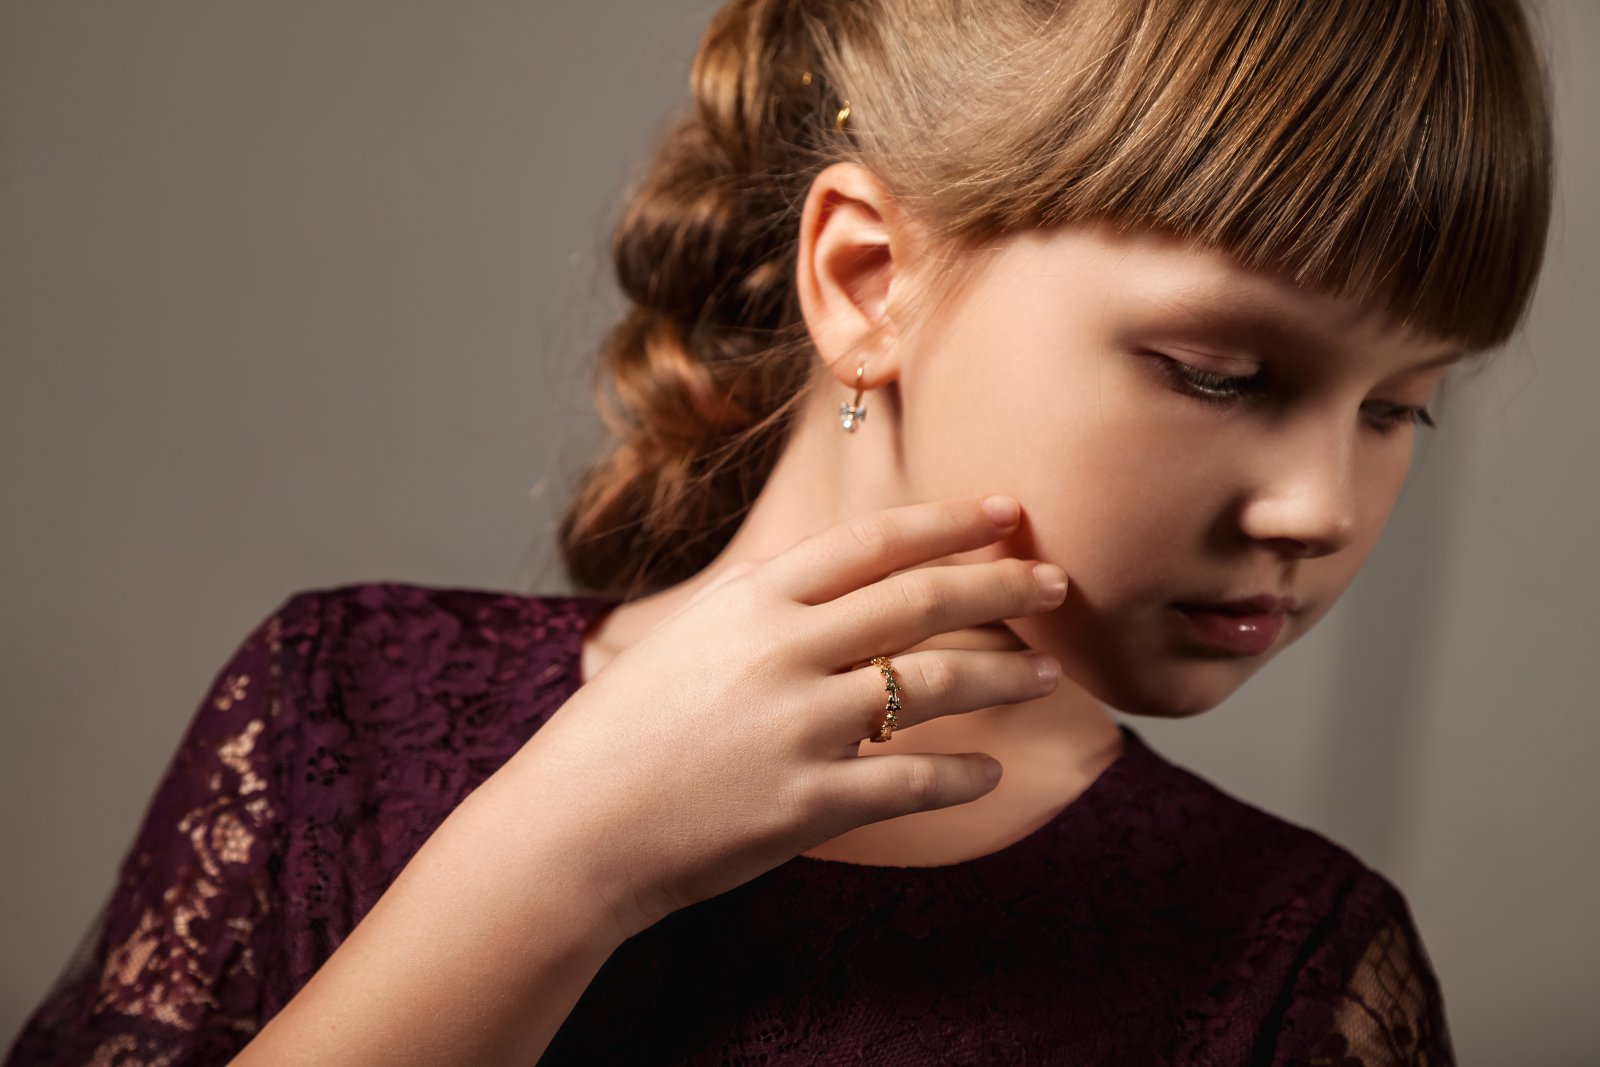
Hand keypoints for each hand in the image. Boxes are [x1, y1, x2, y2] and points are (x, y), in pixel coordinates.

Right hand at [502, 494, 1067, 939]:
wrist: (569, 831)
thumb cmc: (619, 736)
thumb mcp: (686, 642)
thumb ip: (763, 614)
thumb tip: (838, 599)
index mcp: (752, 600)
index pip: (874, 542)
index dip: (951, 523)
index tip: (1007, 513)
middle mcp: (783, 650)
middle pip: (921, 600)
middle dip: (1003, 586)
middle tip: (1058, 582)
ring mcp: (800, 726)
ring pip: (934, 685)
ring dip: (1001, 675)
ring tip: (1043, 674)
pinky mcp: (810, 803)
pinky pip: (916, 782)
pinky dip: (966, 775)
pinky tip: (994, 771)